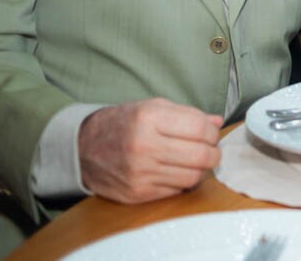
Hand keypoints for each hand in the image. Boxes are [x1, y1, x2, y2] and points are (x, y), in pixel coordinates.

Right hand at [78, 98, 222, 203]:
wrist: (83, 148)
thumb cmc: (123, 123)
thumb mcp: (152, 107)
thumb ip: (188, 114)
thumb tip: (217, 123)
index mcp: (149, 118)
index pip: (200, 129)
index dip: (213, 133)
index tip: (212, 134)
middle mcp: (144, 146)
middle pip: (200, 156)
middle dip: (213, 153)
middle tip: (211, 150)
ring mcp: (140, 173)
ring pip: (192, 177)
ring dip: (201, 169)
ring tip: (196, 161)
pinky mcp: (137, 194)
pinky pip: (176, 190)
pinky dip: (183, 181)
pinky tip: (177, 171)